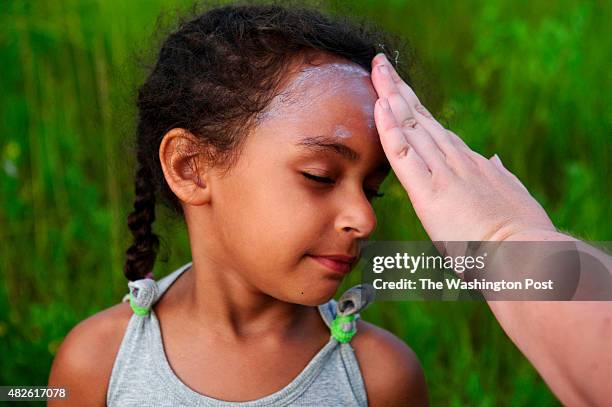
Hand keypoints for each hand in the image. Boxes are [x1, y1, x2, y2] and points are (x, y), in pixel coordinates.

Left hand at [370, 53, 556, 241]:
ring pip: (411, 127)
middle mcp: (455, 160)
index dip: (414, 108)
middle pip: (420, 118)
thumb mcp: (511, 197)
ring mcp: (443, 173)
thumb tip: (495, 160)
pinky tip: (379, 108)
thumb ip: (500, 176)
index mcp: (470, 163)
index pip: (434, 129)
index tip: (399, 90)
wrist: (526, 254)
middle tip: (381, 64)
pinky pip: (404, 155)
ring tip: (377, 71)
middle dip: (398, 90)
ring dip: (391, 97)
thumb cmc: (520, 234)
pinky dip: (390, 130)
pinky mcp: (430, 192)